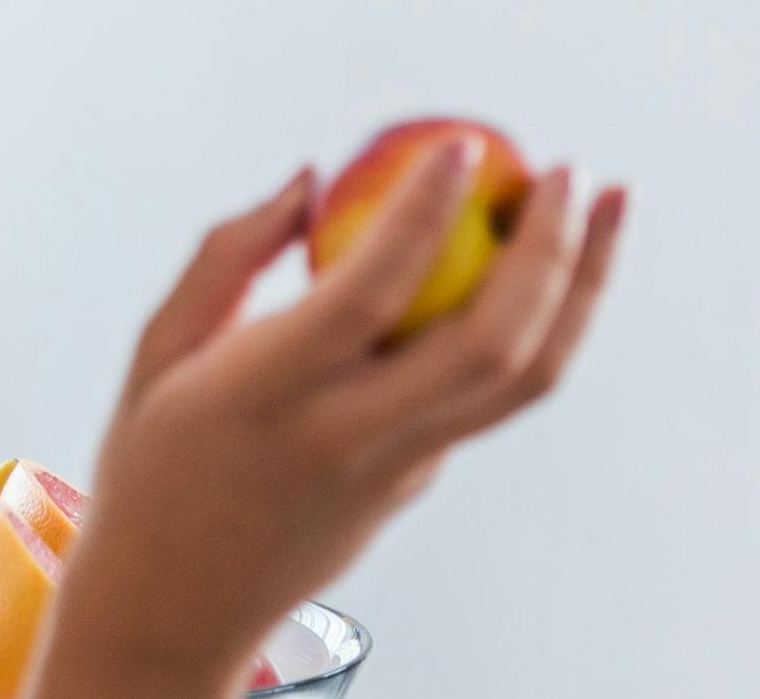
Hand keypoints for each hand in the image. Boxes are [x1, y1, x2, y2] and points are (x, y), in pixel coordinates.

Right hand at [38, 145, 630, 698]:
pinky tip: (539, 258)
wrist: (173, 613)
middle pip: (489, 346)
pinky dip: (537, 319)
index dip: (422, 215)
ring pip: (523, 380)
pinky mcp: (422, 480)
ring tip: (607, 204)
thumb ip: (229, 257)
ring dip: (582, 287)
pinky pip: (493, 394)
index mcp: (269, 395)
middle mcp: (349, 437)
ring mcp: (400, 470)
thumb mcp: (157, 353)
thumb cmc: (152, 467)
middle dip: (551, 250)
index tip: (459, 146)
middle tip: (571, 172)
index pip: (368, 297)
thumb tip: (310, 179)